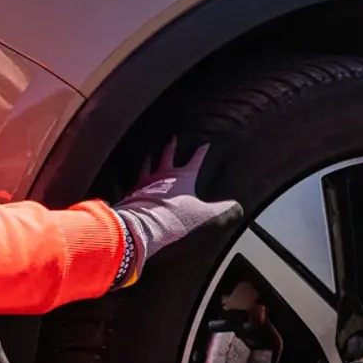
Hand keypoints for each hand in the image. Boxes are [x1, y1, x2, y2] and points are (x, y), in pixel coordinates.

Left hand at [111, 140, 241, 283]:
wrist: (146, 224)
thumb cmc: (176, 217)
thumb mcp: (205, 215)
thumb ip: (221, 210)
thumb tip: (237, 206)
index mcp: (183, 178)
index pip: (195, 161)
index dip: (201, 153)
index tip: (205, 144)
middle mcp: (163, 176)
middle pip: (168, 156)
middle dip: (171, 147)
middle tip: (172, 138)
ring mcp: (145, 183)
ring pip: (147, 166)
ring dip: (148, 159)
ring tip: (147, 154)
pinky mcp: (132, 193)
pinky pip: (131, 182)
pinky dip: (129, 178)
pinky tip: (125, 179)